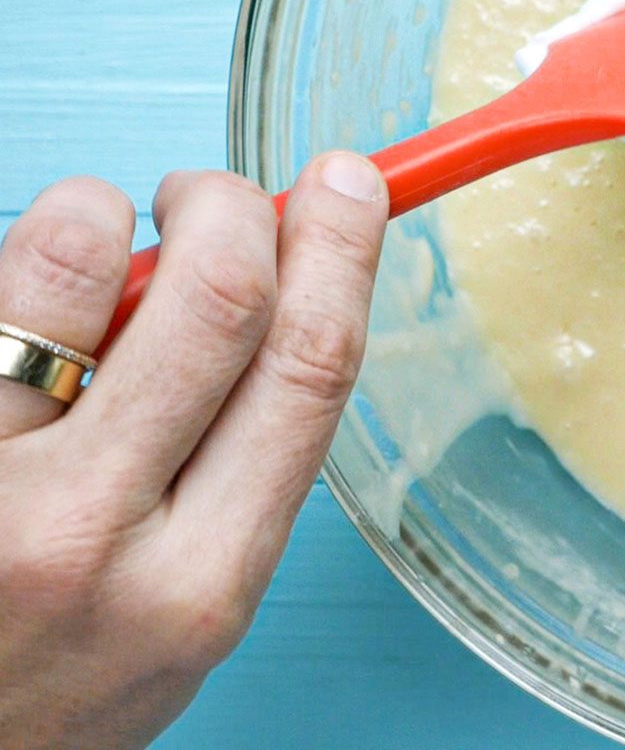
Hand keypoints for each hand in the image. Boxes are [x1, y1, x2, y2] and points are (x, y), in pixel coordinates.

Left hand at [0, 155, 387, 749]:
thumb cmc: (53, 679)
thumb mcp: (189, 607)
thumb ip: (237, 463)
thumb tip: (277, 273)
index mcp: (199, 582)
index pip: (307, 368)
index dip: (343, 250)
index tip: (348, 186)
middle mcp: (86, 537)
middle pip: (217, 296)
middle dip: (232, 204)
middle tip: (207, 198)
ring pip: (71, 261)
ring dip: (100, 214)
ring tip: (92, 244)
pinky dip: (12, 269)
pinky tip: (16, 321)